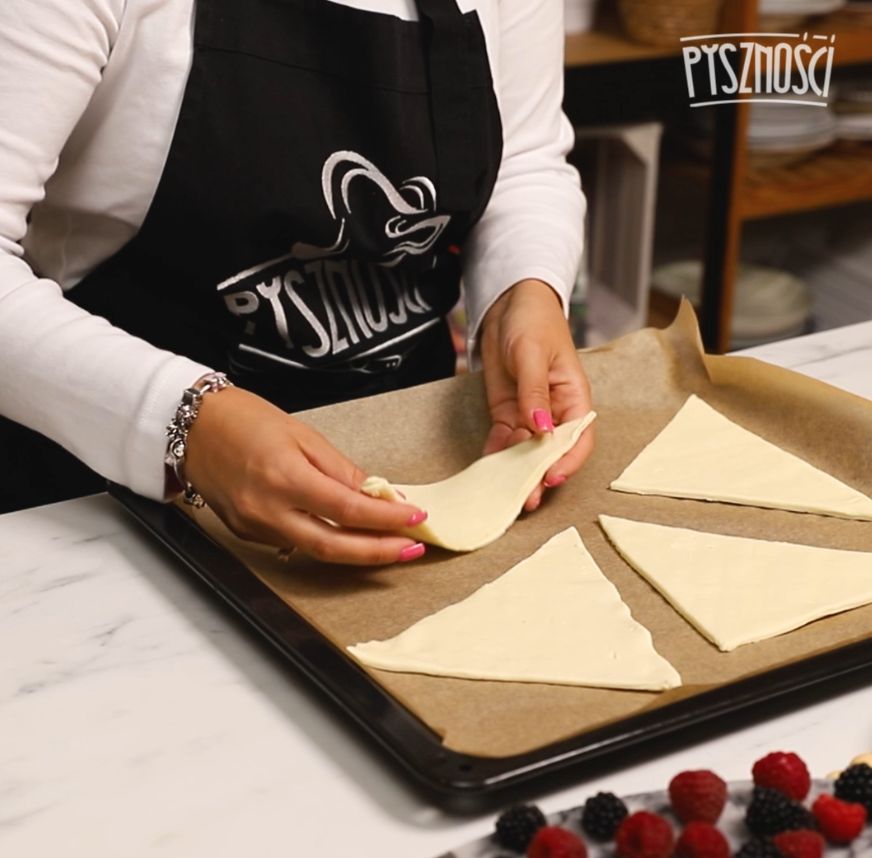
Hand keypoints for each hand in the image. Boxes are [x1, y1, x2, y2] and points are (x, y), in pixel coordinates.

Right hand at [183, 387, 427, 565]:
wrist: (191, 426)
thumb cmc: (244, 419)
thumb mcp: (304, 434)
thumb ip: (343, 471)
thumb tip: (381, 494)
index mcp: (285, 478)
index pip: (349, 510)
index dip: (387, 518)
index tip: (416, 518)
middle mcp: (268, 509)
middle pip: (334, 546)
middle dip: (378, 552)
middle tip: (411, 549)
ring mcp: (254, 526)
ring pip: (315, 551)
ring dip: (355, 550)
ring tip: (388, 543)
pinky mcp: (246, 533)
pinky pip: (293, 544)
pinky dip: (325, 541)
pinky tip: (345, 535)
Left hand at [480, 278, 594, 510]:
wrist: (508, 303)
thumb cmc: (532, 321)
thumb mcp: (532, 353)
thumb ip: (535, 391)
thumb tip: (541, 427)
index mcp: (574, 397)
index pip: (578, 437)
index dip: (567, 460)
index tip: (552, 477)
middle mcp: (555, 411)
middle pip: (551, 451)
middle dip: (539, 476)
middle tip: (526, 498)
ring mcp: (530, 414)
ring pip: (526, 451)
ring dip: (516, 473)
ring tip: (505, 495)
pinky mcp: (507, 412)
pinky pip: (503, 440)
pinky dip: (495, 455)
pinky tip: (487, 470)